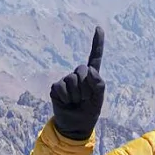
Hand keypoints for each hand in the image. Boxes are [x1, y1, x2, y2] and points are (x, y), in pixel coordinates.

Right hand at [50, 26, 104, 140]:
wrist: (75, 126)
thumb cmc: (88, 111)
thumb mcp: (98, 99)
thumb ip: (98, 83)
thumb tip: (89, 69)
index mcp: (91, 76)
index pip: (95, 56)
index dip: (97, 43)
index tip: (98, 28)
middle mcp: (78, 75)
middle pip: (82, 71)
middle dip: (85, 88)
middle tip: (84, 99)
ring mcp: (66, 80)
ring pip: (72, 81)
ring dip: (76, 95)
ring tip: (76, 102)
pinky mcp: (56, 87)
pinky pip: (62, 88)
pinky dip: (66, 98)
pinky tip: (67, 103)